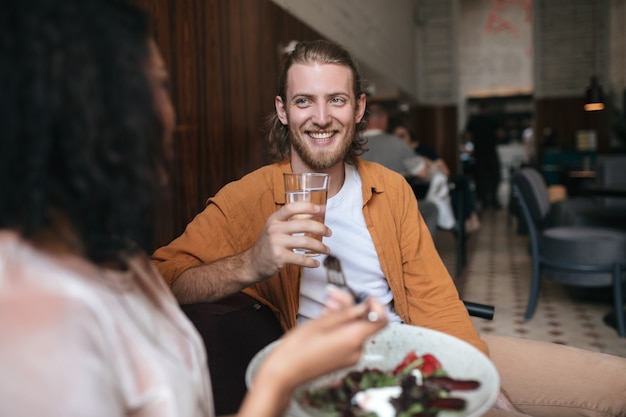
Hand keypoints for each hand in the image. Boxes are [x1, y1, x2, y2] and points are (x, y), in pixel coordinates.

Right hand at [238, 291, 386, 416]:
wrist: (284, 372)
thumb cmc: (298, 348)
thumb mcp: (321, 322)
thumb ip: (346, 312)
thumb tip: (364, 304)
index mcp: (354, 339)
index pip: (381, 320)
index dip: (376, 304)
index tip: (364, 296)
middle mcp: (356, 350)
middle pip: (364, 322)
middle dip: (351, 305)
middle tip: (334, 293)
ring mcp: (350, 357)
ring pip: (354, 329)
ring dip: (344, 314)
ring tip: (327, 303)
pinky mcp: (342, 360)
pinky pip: (347, 338)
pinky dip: (340, 326)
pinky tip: (326, 317)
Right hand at [246, 202, 330, 279]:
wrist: (252, 264)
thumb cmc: (267, 245)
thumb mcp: (276, 229)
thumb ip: (292, 221)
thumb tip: (314, 213)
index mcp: (274, 219)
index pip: (291, 207)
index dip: (308, 206)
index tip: (321, 209)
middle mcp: (274, 229)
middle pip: (303, 224)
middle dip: (321, 228)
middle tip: (329, 232)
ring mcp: (276, 243)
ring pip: (305, 242)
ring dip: (320, 246)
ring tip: (326, 250)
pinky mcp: (279, 257)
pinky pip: (301, 259)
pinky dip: (311, 262)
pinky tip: (315, 263)